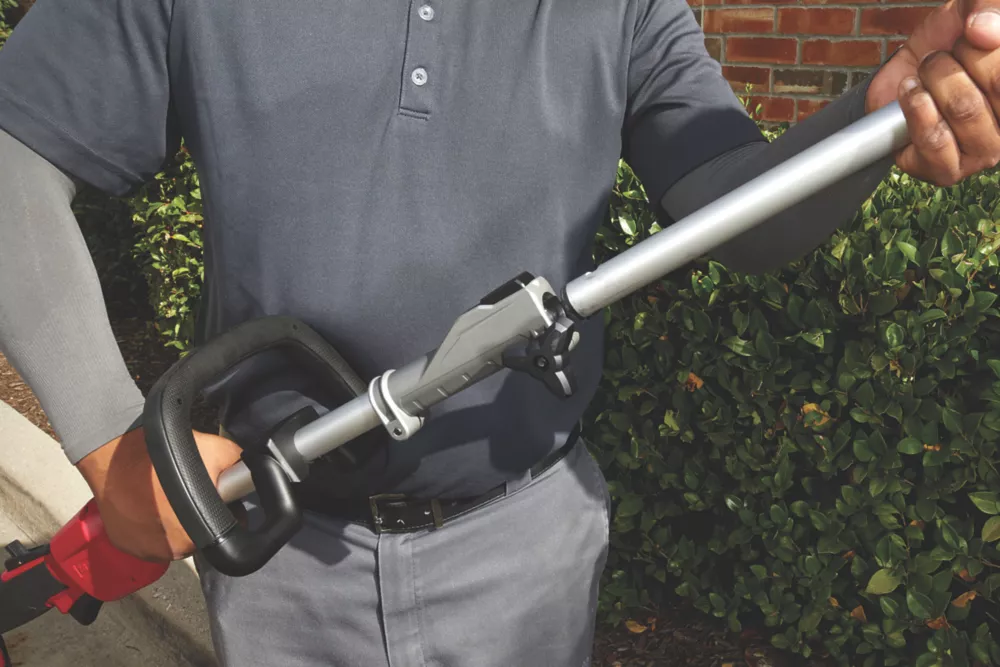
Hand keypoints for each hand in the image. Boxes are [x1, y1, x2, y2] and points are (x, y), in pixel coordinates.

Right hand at [76, 427, 242, 560]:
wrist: (114, 454)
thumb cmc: (163, 455)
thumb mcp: (218, 451)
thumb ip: (240, 467)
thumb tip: (249, 474)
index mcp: (203, 532)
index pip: (229, 529)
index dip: (230, 511)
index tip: (222, 498)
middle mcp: (176, 550)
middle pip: (201, 536)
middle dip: (201, 517)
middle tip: (190, 493)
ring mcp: (148, 551)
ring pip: (174, 540)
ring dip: (175, 523)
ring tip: (166, 496)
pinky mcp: (127, 546)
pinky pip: (147, 540)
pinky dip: (150, 526)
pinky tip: (148, 503)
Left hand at [867, 0, 999, 185]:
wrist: (906, 69)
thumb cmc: (950, 40)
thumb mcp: (972, 10)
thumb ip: (988, 7)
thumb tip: (984, 32)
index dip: (984, 48)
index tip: (969, 39)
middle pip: (995, 84)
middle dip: (957, 59)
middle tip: (940, 58)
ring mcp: (984, 153)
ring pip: (963, 109)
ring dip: (933, 81)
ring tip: (924, 75)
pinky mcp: (947, 171)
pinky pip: (935, 143)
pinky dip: (916, 109)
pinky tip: (910, 92)